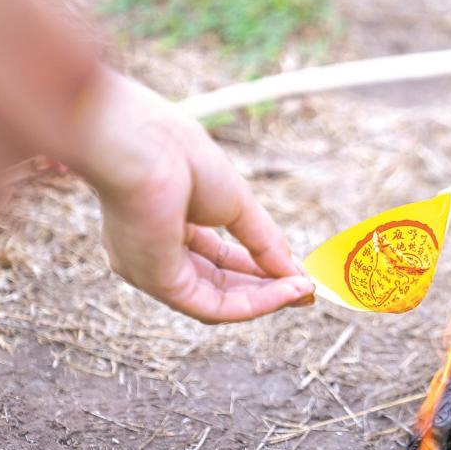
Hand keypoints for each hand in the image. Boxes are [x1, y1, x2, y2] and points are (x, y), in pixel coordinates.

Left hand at [71, 70, 314, 322]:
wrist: (144, 144)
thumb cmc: (178, 156)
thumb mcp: (236, 202)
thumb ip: (264, 241)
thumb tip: (296, 273)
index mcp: (165, 225)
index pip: (219, 259)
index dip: (260, 267)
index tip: (296, 272)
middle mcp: (154, 254)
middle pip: (220, 285)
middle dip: (267, 288)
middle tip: (306, 289)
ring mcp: (154, 271)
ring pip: (218, 301)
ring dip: (266, 299)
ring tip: (303, 290)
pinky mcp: (160, 282)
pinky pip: (213, 306)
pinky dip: (253, 304)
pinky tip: (286, 291)